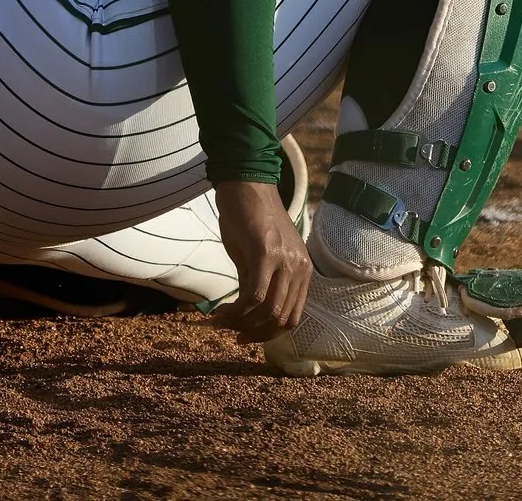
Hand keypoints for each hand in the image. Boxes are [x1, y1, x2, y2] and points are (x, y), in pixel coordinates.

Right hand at [210, 179, 308, 341]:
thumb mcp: (259, 256)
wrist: (246, 184)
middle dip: (254, 334)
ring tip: (220, 322)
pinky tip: (219, 312)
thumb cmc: (251, 218)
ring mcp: (284, 261)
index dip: (268, 335)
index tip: (245, 337)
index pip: (292, 317)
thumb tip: (248, 313)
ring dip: (241, 325)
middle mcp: (299, 268)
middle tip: (231, 334)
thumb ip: (260, 283)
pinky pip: (252, 296)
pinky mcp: (265, 254)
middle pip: (281, 319)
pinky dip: (235, 312)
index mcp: (303, 270)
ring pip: (267, 311)